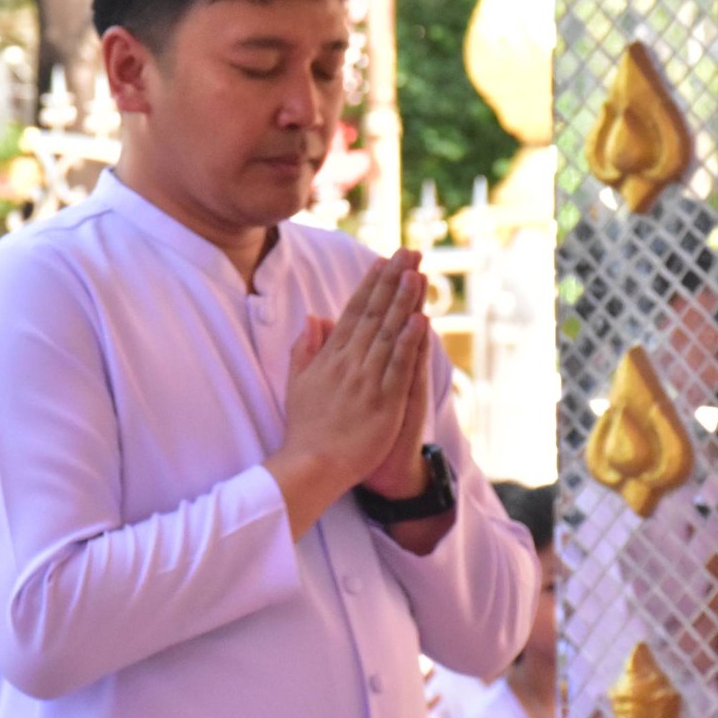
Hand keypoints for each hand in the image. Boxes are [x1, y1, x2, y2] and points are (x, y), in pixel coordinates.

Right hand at [274, 251, 429, 498]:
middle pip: (374, 314)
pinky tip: (420, 320)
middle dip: (392, 280)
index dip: (370, 284)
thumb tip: (313, 317)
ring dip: (403, 301)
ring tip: (416, 272)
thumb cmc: (306, 428)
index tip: (383, 260)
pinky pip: (398, 367)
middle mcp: (349, 363)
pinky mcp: (384, 402)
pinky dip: (409, 343)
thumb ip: (305, 349)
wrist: (311, 466)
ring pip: (389, 334)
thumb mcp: (298, 383)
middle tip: (407, 251)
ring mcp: (367, 381)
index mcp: (330, 357)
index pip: (353, 312)